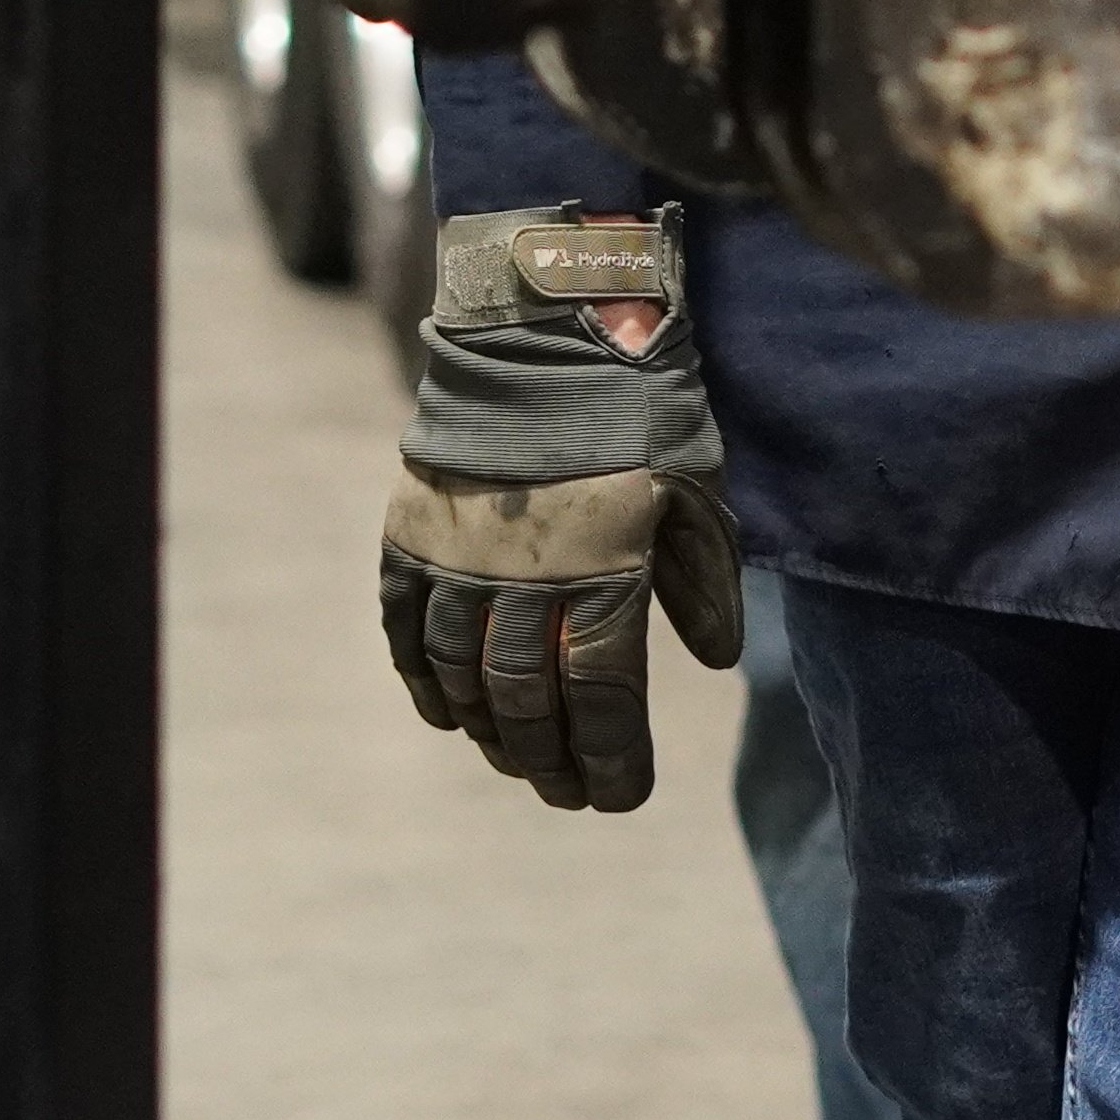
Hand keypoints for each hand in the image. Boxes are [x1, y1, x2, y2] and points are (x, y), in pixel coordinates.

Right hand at [376, 205, 744, 811]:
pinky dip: (421, 679)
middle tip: (570, 793)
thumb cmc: (642, 406)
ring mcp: (458, 556)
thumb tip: (713, 660)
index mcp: (602, 568)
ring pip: (462, 674)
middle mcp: (523, 575)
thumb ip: (703, 580)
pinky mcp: (414, 533)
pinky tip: (443, 716)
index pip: (600, 693)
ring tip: (518, 761)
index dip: (610, 755)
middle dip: (552, 759)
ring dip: (490, 730)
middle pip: (526, 698)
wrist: (553, 322)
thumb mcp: (699, 488)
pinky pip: (406, 626)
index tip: (621, 797)